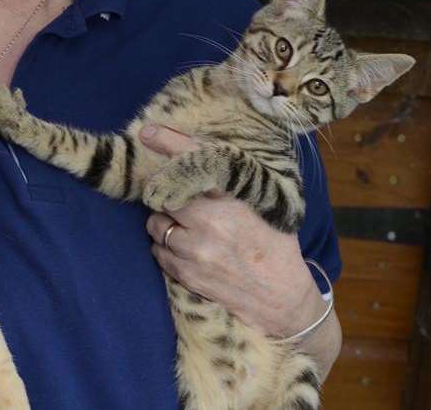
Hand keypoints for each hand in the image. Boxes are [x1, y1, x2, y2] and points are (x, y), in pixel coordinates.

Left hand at [140, 124, 325, 338]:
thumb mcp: (263, 205)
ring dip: (164, 224)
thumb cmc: (275, 244)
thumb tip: (200, 159)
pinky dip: (166, 248)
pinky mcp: (188, 275)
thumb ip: (230, 184)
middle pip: (164, 196)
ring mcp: (197, 251)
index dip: (168, 143)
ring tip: (186, 229)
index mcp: (232, 198)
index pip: (194, 161)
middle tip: (181, 203)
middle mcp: (210, 221)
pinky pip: (159, 252)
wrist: (283, 299)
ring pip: (156, 225)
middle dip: (168, 197)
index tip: (147, 132)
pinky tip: (187, 250)